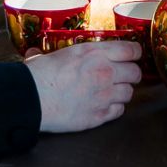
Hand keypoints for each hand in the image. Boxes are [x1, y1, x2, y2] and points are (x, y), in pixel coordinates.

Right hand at [24, 41, 141, 131]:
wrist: (32, 100)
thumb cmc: (38, 75)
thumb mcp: (52, 55)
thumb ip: (55, 56)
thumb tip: (35, 54)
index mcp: (95, 52)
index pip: (131, 50)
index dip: (134, 53)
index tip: (132, 56)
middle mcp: (105, 72)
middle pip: (135, 73)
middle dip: (131, 74)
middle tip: (123, 76)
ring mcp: (104, 95)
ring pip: (129, 93)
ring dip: (123, 92)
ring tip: (112, 92)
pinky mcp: (99, 116)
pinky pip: (119, 111)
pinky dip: (115, 109)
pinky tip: (105, 106)